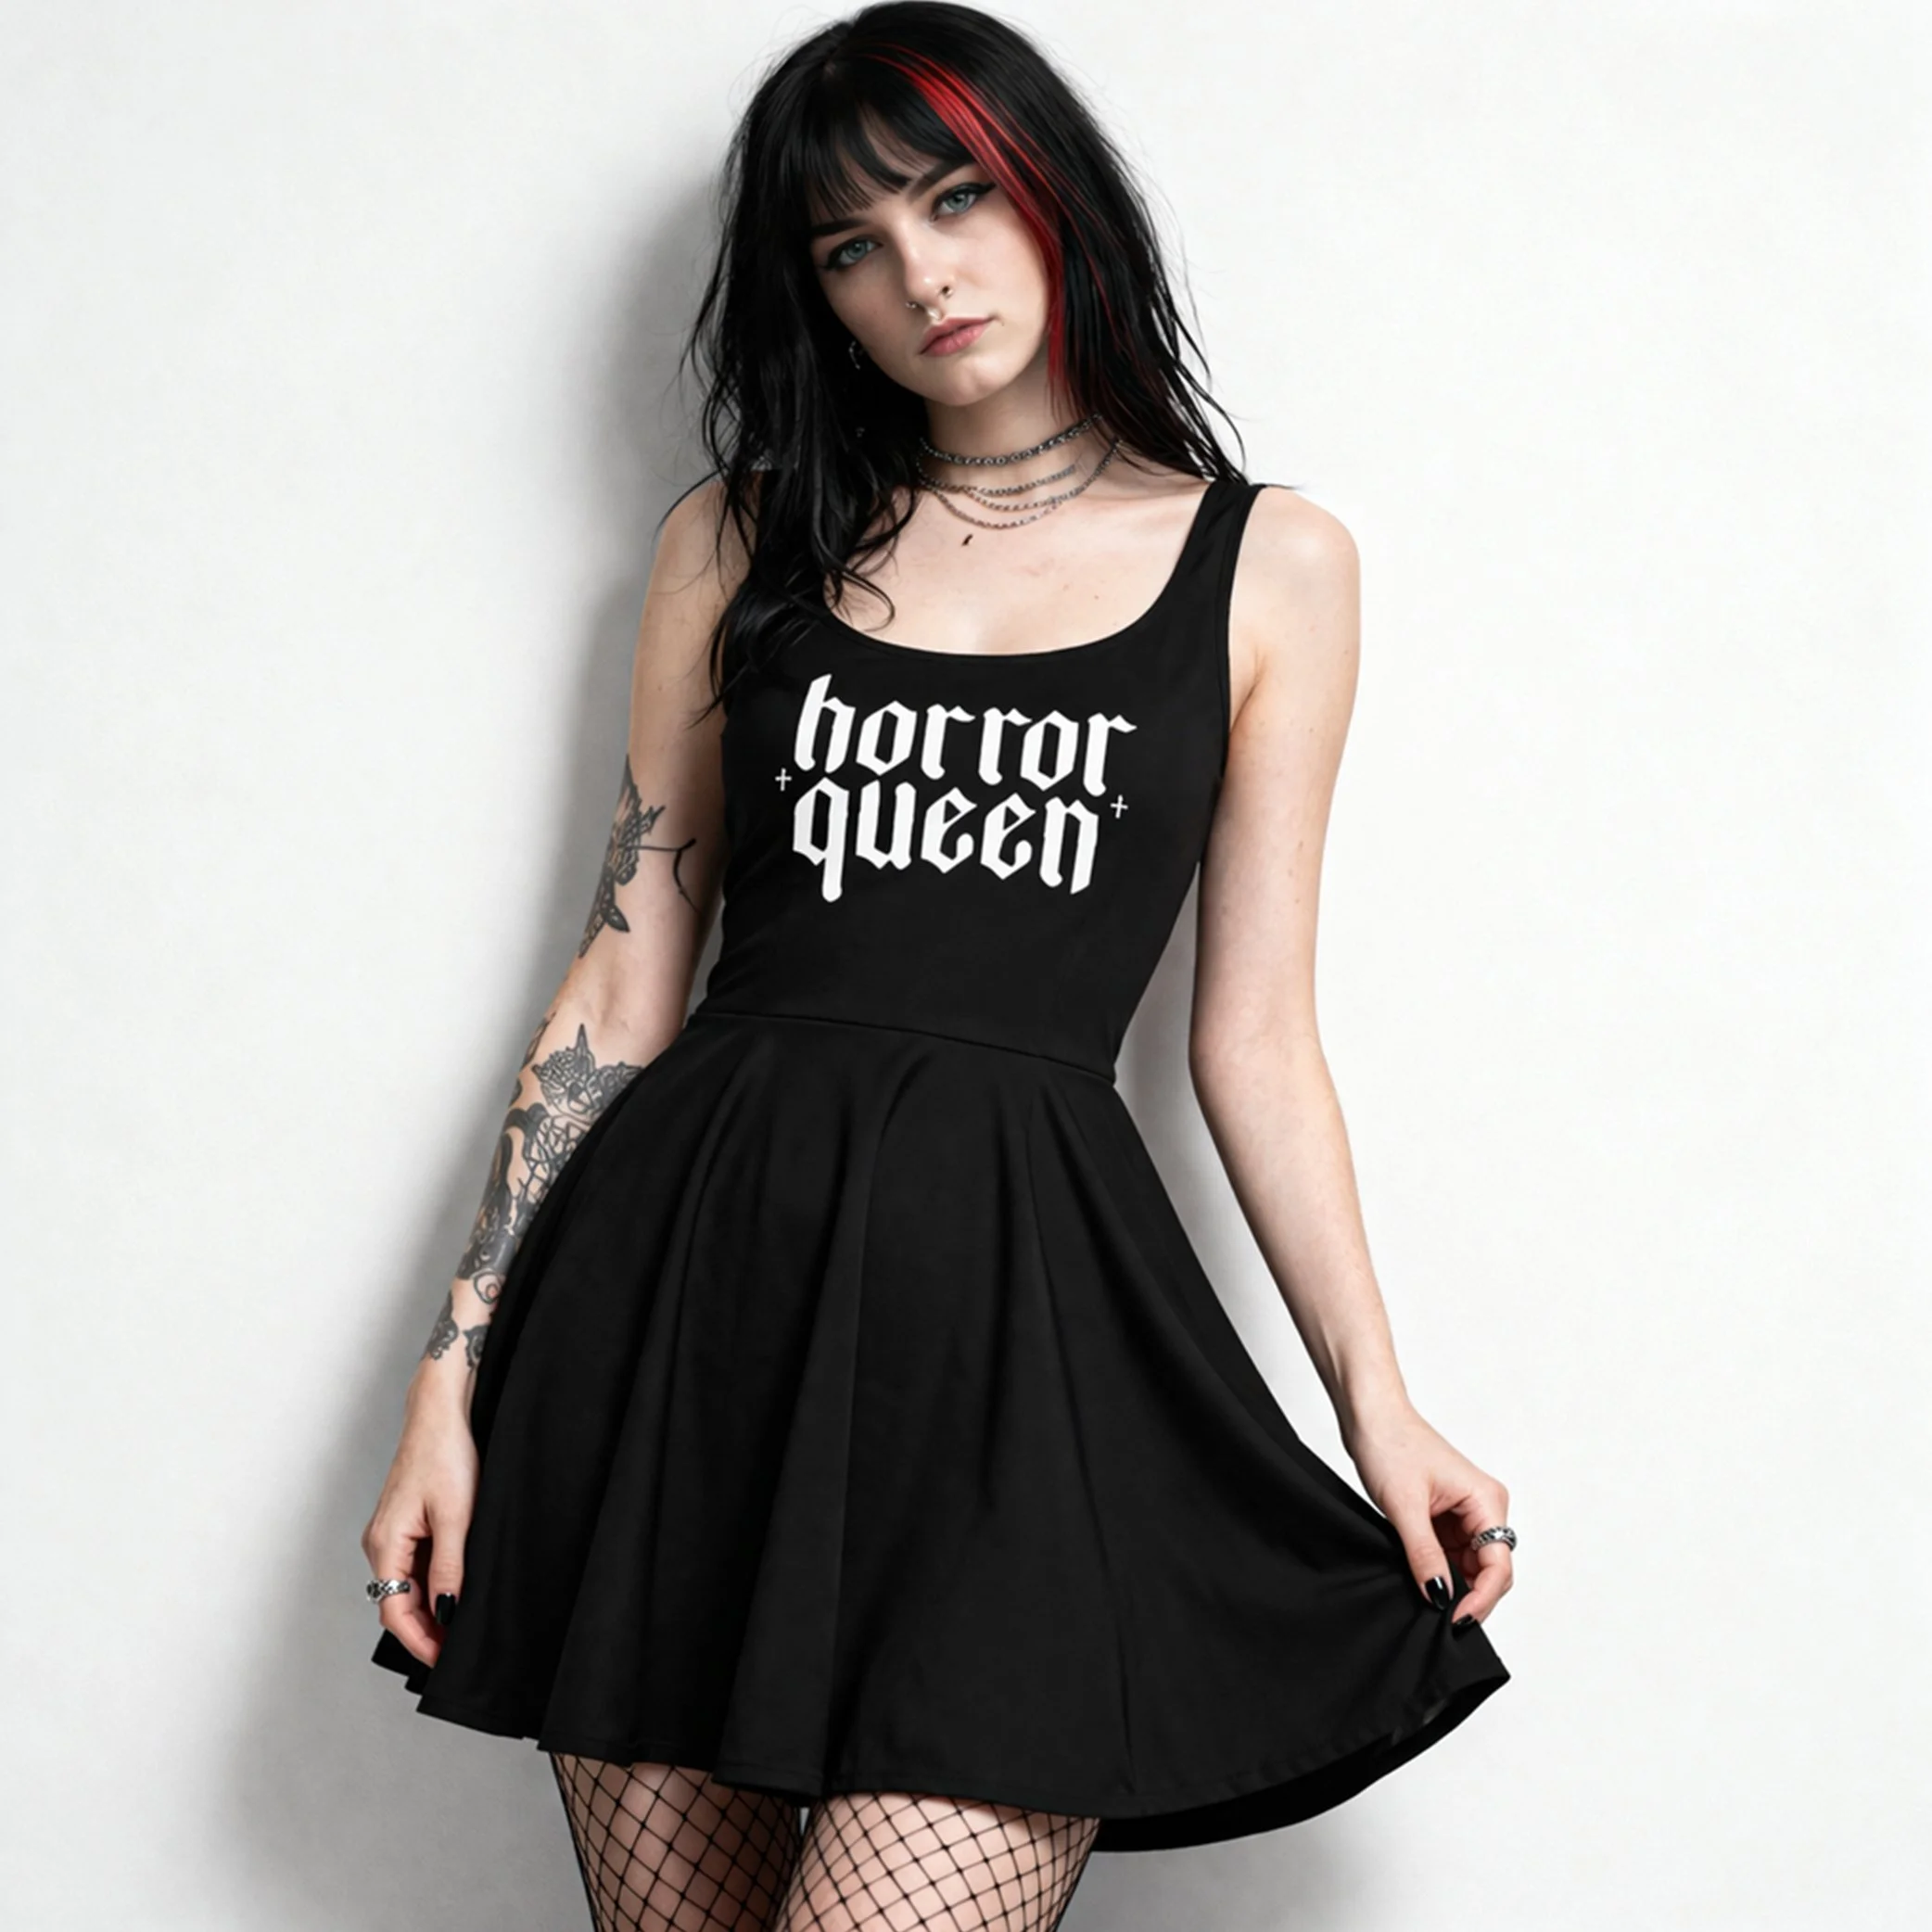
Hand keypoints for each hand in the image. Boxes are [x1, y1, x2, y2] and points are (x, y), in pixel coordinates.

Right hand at [360, 1385, 478, 1667]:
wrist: (441, 1412)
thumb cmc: (445, 1454)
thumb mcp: (456, 1516)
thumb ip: (450, 1567)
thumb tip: (447, 1611)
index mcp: (385, 1543)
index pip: (394, 1611)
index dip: (419, 1640)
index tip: (444, 1660)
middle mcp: (380, 1542)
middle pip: (397, 1603)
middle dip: (425, 1630)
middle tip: (457, 1650)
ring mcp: (392, 1533)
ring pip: (407, 1585)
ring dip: (429, 1608)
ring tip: (460, 1625)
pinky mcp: (406, 1522)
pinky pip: (414, 1565)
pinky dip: (432, 1583)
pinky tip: (456, 1589)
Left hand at [1340, 1402, 1512, 1625]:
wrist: (1369, 1415)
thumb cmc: (1390, 1443)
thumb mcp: (1404, 1506)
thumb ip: (1424, 1555)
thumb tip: (1441, 1598)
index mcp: (1486, 1500)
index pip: (1498, 1566)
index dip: (1481, 1599)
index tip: (1455, 1621)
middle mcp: (1484, 1506)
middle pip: (1490, 1570)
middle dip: (1470, 1597)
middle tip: (1441, 1622)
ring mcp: (1466, 1512)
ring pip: (1470, 1565)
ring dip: (1453, 1584)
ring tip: (1428, 1602)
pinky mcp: (1446, 1515)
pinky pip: (1452, 1554)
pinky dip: (1440, 1570)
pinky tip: (1423, 1581)